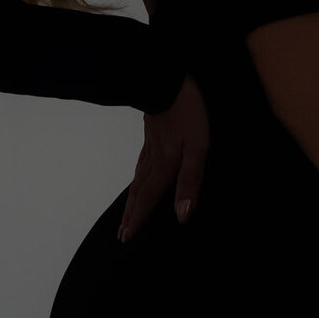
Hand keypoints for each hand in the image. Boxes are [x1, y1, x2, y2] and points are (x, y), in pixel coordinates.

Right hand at [118, 75, 209, 242]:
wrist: (166, 79)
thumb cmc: (186, 113)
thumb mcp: (197, 149)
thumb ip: (190, 181)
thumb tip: (182, 215)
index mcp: (165, 166)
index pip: (149, 199)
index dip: (140, 219)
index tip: (127, 238)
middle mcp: (153, 159)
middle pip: (140, 192)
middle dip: (131, 214)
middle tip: (121, 234)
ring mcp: (150, 145)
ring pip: (138, 178)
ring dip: (131, 199)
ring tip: (126, 213)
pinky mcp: (152, 132)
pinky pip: (141, 162)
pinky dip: (136, 176)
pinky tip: (138, 174)